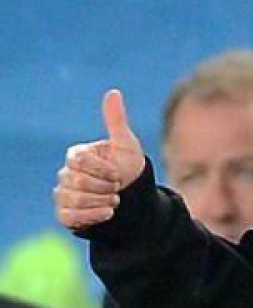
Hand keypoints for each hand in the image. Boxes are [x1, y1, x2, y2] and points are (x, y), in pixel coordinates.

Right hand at [54, 89, 144, 229]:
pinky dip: (93, 215)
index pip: (80, 162)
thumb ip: (116, 120)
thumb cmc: (128, 167)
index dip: (104, 170)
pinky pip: (69, 216)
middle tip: (117, 188)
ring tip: (114, 200)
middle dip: (105, 187)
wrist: (134, 197)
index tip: (118, 174)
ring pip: (74, 200)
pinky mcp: (65, 213)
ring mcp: (63, 194)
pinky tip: (108, 212)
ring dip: (102, 201)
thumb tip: (114, 92)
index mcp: (77, 155)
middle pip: (78, 183)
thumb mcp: (126, 144)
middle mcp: (66, 174)